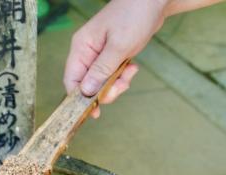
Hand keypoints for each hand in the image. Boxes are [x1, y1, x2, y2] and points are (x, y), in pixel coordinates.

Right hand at [64, 0, 169, 117]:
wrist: (153, 1)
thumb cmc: (134, 16)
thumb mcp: (119, 46)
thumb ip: (101, 70)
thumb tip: (86, 91)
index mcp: (81, 48)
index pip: (71, 80)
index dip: (80, 98)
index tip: (94, 112)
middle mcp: (86, 53)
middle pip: (87, 84)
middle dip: (104, 90)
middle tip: (122, 86)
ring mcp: (98, 55)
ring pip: (101, 82)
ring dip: (116, 84)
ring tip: (131, 72)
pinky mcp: (110, 56)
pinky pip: (111, 76)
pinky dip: (122, 77)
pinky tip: (133, 68)